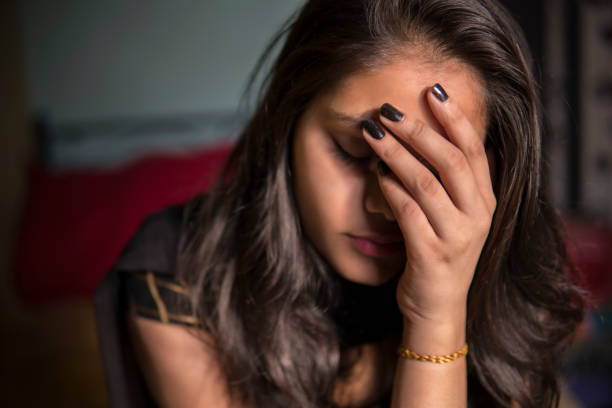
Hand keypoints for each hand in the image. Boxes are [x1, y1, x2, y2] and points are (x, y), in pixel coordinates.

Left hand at [361, 84, 496, 329]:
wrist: (438, 307)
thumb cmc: (440, 252)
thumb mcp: (456, 215)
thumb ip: (453, 182)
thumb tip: (437, 135)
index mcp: (485, 201)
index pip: (475, 150)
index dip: (455, 118)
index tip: (432, 90)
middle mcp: (477, 216)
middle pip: (451, 161)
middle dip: (418, 131)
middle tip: (388, 110)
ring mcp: (457, 237)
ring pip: (426, 184)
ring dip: (396, 154)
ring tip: (373, 133)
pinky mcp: (432, 256)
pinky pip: (409, 213)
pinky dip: (391, 189)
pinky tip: (376, 174)